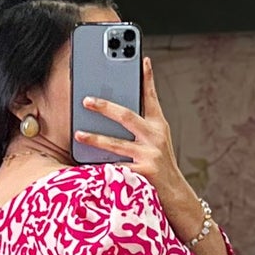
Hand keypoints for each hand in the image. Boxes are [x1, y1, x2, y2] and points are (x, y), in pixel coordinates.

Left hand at [73, 55, 182, 195]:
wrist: (175, 194)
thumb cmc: (160, 164)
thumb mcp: (158, 138)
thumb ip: (145, 119)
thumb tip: (126, 101)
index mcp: (158, 125)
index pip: (151, 97)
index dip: (147, 78)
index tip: (141, 59)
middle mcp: (155, 137)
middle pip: (128, 116)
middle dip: (106, 107)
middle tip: (86, 100)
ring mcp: (149, 156)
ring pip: (117, 144)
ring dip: (96, 138)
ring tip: (78, 134)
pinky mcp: (143, 175)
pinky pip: (116, 169)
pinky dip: (101, 167)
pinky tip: (86, 165)